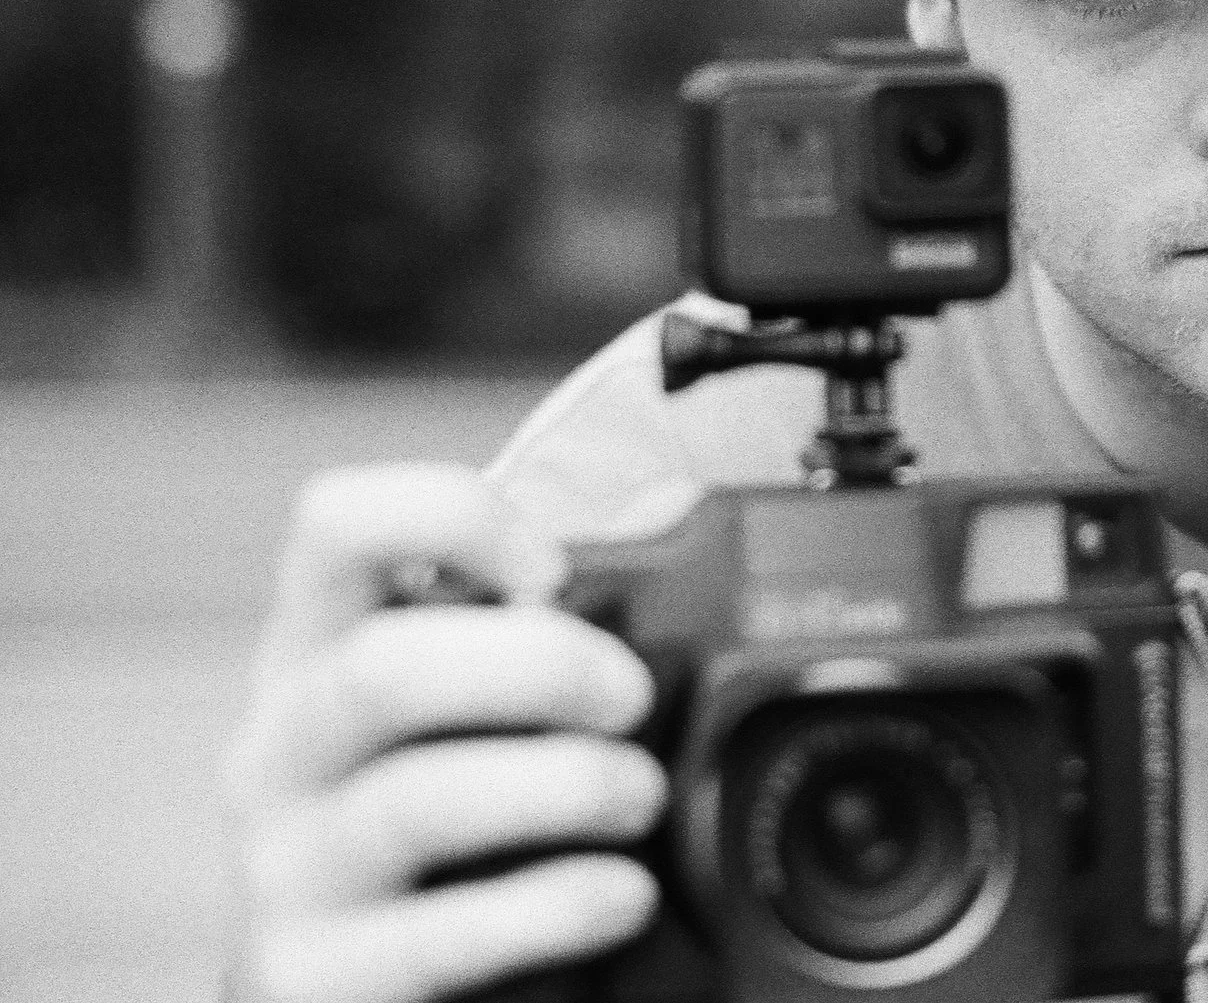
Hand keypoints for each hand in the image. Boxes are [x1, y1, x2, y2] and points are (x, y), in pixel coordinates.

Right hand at [222, 464, 666, 1002]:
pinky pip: (439, 937)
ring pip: (412, 801)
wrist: (389, 994)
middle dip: (538, 667)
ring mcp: (284, 870)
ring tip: (643, 798)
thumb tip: (667, 510)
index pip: (336, 526)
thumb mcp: (494, 710)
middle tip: (633, 696)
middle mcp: (283, 747)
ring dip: (563, 787)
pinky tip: (622, 897)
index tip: (553, 567)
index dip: (450, 518)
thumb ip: (559, 623)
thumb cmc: (463, 823)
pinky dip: (555, 906)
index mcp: (324, 649)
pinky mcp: (310, 980)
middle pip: (380, 667)